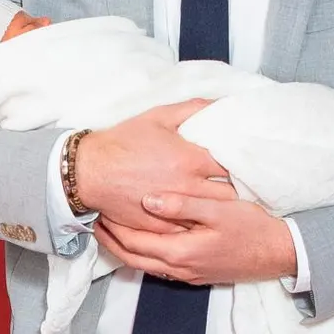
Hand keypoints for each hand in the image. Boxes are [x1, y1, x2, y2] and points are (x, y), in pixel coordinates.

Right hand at [77, 99, 234, 232]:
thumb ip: (193, 109)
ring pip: (211, 215)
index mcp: (190, 159)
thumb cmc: (123, 142)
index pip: (233, 166)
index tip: (244, 163)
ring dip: (219, 209)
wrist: (90, 171)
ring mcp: (175, 210)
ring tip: (223, 203)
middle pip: (229, 194)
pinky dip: (197, 223)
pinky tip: (199, 217)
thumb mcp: (158, 117)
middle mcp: (187, 187)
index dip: (241, 164)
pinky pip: (189, 229)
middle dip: (235, 189)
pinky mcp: (161, 227)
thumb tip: (219, 104)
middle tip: (237, 184)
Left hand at [94, 194, 297, 284]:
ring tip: (112, 228)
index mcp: (180, 251)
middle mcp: (179, 268)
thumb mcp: (219, 209)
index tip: (100, 208)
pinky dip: (143, 253)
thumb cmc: (252, 228)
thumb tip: (148, 200)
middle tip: (96, 219)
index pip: (133, 242)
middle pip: (132, 258)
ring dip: (125, 248)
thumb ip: (183, 204)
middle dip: (111, 240)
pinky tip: (143, 238)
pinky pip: (159, 266)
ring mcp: (187, 274)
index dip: (113, 227)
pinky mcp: (195, 274)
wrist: (278, 254)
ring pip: (144, 265)